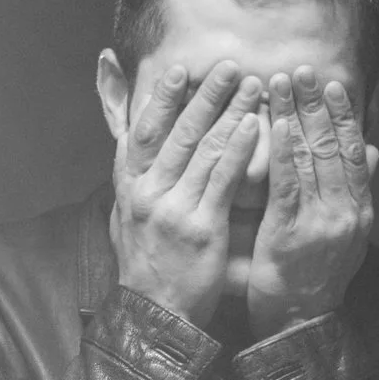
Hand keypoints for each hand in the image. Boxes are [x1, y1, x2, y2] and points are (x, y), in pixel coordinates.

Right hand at [112, 60, 265, 326]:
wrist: (153, 314)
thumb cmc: (146, 266)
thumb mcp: (124, 218)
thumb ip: (131, 182)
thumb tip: (127, 149)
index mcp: (128, 188)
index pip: (141, 133)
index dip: (159, 100)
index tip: (178, 71)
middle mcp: (145, 193)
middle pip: (175, 132)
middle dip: (202, 95)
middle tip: (227, 65)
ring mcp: (171, 209)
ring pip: (201, 149)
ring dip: (228, 112)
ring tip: (251, 85)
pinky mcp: (200, 227)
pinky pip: (222, 180)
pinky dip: (238, 149)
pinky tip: (254, 125)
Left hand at [246, 67, 372, 337]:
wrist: (301, 328)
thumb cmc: (315, 279)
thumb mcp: (347, 236)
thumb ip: (358, 192)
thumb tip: (375, 152)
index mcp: (358, 210)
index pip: (354, 151)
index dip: (344, 116)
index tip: (334, 84)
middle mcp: (345, 212)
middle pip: (333, 147)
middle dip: (317, 105)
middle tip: (303, 69)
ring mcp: (320, 223)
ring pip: (310, 159)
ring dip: (295, 117)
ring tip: (281, 83)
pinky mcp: (290, 235)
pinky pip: (286, 186)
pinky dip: (281, 153)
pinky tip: (272, 125)